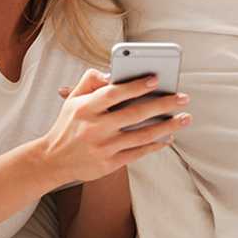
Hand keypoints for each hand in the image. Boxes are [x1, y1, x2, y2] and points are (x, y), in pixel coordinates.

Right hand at [41, 69, 190, 183]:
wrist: (52, 160)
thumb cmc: (68, 124)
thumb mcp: (73, 99)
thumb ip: (90, 80)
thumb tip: (112, 72)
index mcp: (85, 108)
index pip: (114, 93)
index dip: (136, 85)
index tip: (156, 79)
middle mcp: (95, 127)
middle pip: (135, 113)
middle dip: (164, 104)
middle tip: (183, 97)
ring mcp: (103, 147)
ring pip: (142, 135)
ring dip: (168, 126)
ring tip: (185, 118)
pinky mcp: (109, 164)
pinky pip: (138, 152)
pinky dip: (156, 144)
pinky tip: (168, 137)